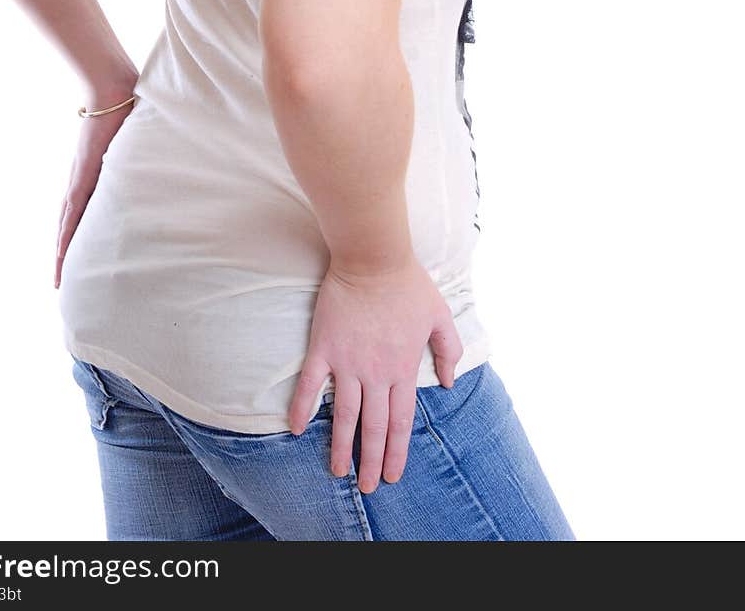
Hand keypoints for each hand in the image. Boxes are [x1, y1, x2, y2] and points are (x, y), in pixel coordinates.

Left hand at [53, 94, 135, 288]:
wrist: (114, 89)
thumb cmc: (130, 108)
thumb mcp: (139, 142)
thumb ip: (146, 154)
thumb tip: (171, 159)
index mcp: (96, 175)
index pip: (85, 212)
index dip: (80, 236)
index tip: (80, 259)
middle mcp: (83, 181)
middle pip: (71, 225)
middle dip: (67, 253)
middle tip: (64, 283)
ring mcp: (80, 180)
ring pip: (67, 226)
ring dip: (62, 253)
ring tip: (59, 280)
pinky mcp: (82, 177)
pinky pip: (71, 215)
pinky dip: (65, 238)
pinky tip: (61, 256)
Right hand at [288, 257, 463, 492]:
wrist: (373, 258)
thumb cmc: (408, 284)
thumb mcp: (440, 316)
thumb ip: (448, 351)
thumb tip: (449, 383)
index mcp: (403, 368)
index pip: (400, 421)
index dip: (397, 451)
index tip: (393, 475)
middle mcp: (376, 373)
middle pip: (373, 427)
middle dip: (371, 460)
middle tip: (367, 486)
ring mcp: (347, 363)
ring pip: (343, 415)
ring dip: (341, 446)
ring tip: (337, 471)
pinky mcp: (324, 347)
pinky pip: (309, 384)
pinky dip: (301, 408)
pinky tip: (296, 429)